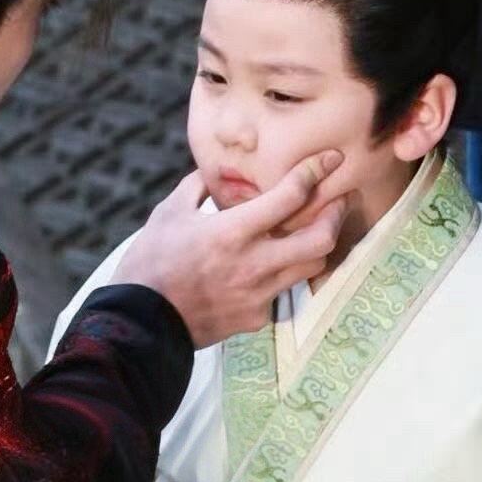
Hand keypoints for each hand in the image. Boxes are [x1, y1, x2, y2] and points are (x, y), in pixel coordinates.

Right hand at [109, 151, 348, 347]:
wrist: (141, 321)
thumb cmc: (151, 261)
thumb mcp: (169, 213)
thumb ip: (196, 188)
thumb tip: (210, 173)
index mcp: (232, 231)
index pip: (289, 197)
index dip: (314, 173)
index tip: (329, 159)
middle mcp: (254, 263)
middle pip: (320, 239)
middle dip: (336, 213)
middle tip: (340, 197)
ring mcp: (259, 294)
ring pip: (311, 268)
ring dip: (318, 244)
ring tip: (317, 226)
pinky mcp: (256, 317)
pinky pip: (282, 290)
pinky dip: (283, 272)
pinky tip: (275, 262)